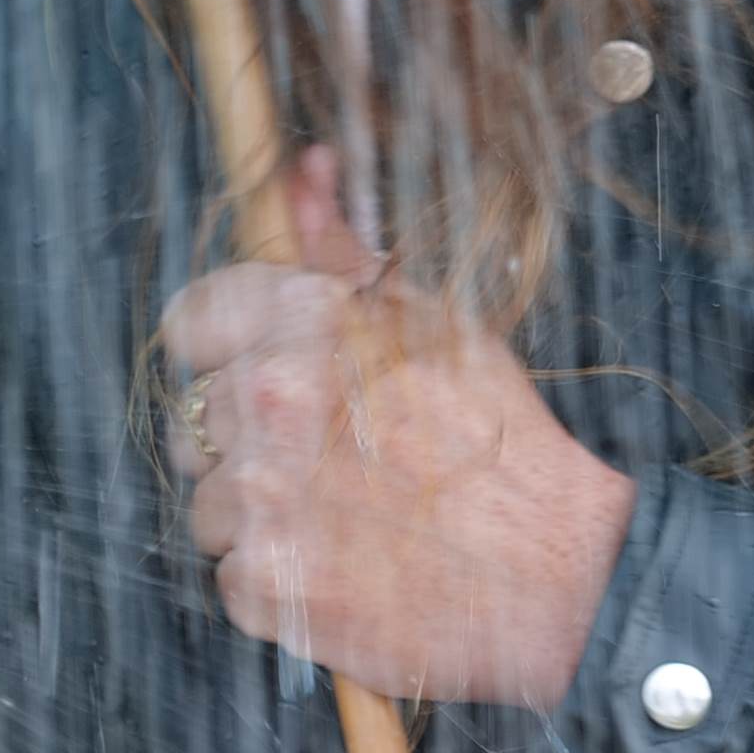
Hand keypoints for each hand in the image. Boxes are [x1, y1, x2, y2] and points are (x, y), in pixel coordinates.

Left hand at [162, 149, 636, 708]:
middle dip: (248, 443)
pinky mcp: (265, 582)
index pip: (193, 321)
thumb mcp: (431, 320)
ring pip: (209, 504)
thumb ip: (344, 249)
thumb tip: (304, 167)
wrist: (560, 569)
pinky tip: (342, 571)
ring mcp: (261, 497)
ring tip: (344, 523)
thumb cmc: (500, 441)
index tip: (257, 378)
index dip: (225, 353)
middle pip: (196, 419)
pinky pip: (231, 579)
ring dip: (261, 519)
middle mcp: (271, 400)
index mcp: (306, 322)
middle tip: (328, 465)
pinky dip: (278, 585)